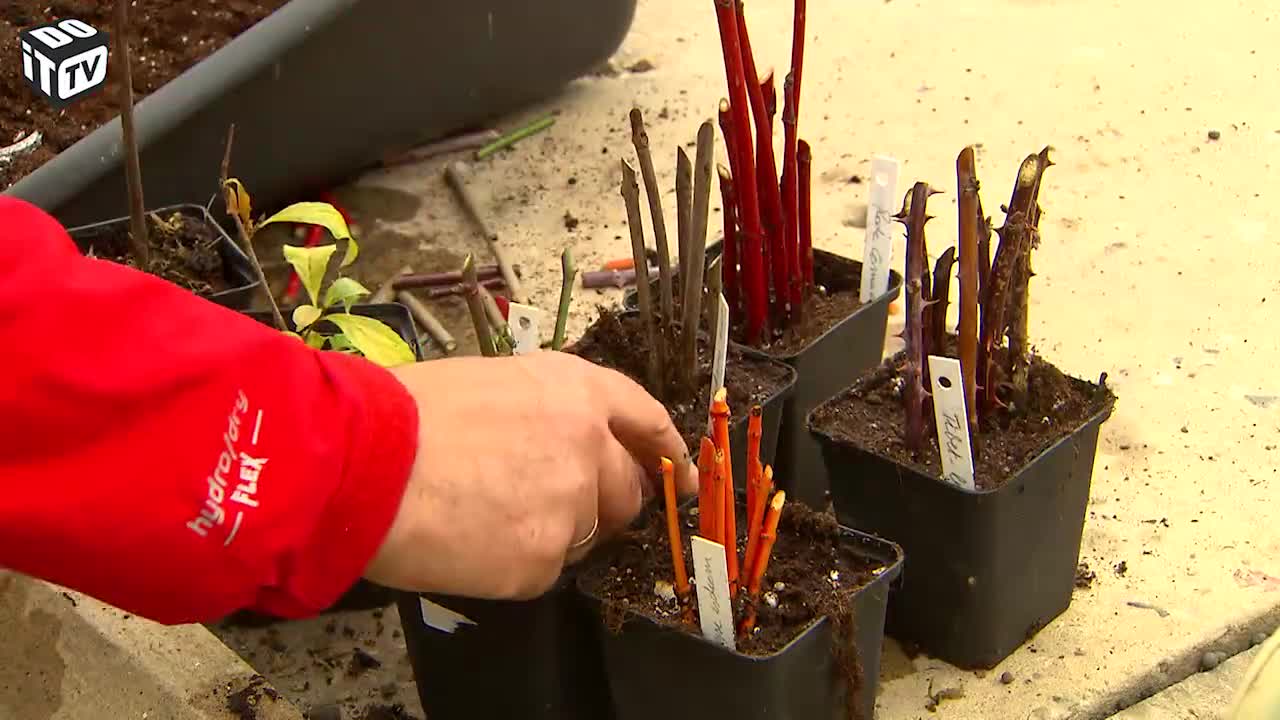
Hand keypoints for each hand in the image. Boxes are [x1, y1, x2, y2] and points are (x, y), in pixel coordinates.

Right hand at [363, 350, 695, 599]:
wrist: (364, 463)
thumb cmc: (407, 414)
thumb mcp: (491, 381)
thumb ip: (545, 412)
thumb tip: (556, 443)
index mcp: (576, 390)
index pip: (644, 420)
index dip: (667, 450)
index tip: (681, 474)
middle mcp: (588, 445)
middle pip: (626, 490)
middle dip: (605, 502)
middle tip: (556, 506)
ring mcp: (571, 507)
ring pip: (587, 533)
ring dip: (556, 532)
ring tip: (491, 517)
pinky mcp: (545, 560)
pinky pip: (547, 569)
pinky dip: (518, 563)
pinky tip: (474, 541)